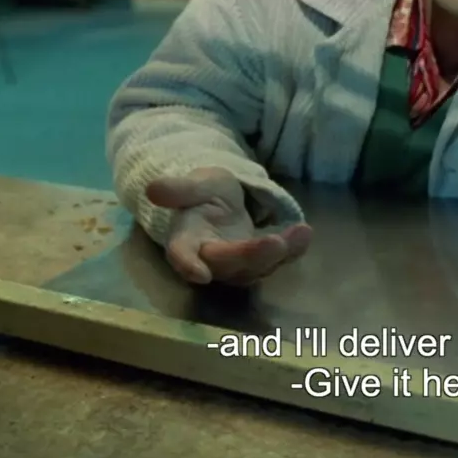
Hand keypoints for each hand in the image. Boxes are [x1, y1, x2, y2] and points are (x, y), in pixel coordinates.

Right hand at [146, 167, 311, 285]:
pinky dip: (292, 250)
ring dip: (279, 254)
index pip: (182, 255)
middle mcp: (209, 257)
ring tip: (301, 232)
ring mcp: (235, 264)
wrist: (223, 199)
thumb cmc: (205, 190)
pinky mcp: (258, 262)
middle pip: (227, 264)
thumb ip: (180, 189)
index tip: (201, 274)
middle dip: (252, 256)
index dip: (189, 265)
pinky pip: (275, 261)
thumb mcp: (196, 183)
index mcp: (186, 238)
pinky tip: (305, 234)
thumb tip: (152, 189)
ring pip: (256, 268)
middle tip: (276, 242)